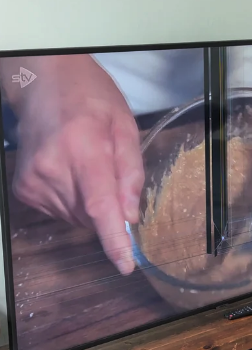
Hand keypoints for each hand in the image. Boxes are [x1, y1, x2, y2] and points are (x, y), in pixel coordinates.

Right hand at [6, 55, 143, 274]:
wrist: (43, 84)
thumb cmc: (91, 100)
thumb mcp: (125, 127)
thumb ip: (130, 173)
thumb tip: (130, 217)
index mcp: (83, 150)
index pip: (99, 206)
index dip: (113, 239)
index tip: (125, 265)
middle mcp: (52, 169)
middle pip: (90, 216)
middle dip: (107, 206)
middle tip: (105, 171)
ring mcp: (32, 181)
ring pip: (75, 217)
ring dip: (88, 202)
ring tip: (84, 165)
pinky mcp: (23, 189)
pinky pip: (59, 211)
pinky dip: (71, 200)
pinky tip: (68, 171)